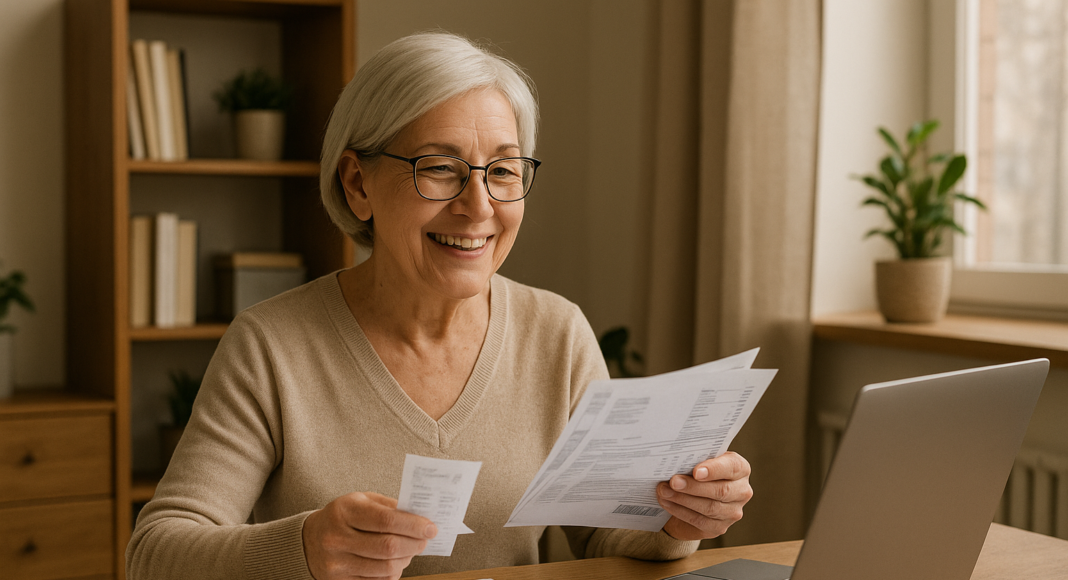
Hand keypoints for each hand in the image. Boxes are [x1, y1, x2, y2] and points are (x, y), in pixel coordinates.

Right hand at [302, 491, 436, 579]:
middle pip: (388, 547)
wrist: (310, 540)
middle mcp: (337, 538)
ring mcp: (337, 563)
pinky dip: (393, 572)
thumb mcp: (361, 501)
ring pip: (385, 568)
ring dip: (406, 559)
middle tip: (425, 539)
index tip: (431, 527)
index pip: (386, 520)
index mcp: (344, 511)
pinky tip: (396, 562)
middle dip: (415, 544)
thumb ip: (389, 506)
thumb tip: (420, 516)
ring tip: (411, 550)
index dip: (413, 525)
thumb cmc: (343, 516)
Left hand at [656, 452, 752, 540]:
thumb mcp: (701, 460)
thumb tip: (676, 461)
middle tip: (673, 481)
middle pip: (721, 491)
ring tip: (664, 491)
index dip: (714, 469)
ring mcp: (733, 512)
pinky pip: (700, 521)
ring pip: (709, 507)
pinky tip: (667, 503)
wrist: (695, 496)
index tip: (696, 471)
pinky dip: (680, 511)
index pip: (732, 467)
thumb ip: (696, 459)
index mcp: (740, 469)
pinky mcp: (719, 527)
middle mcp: (742, 491)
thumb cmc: (699, 472)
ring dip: (683, 499)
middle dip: (693, 486)